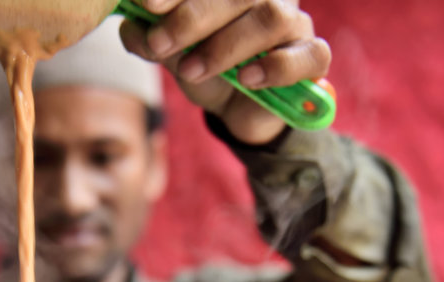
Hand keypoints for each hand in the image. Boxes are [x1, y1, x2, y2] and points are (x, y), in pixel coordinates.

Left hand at [120, 0, 330, 143]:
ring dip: (226, 46)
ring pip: (271, 18)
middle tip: (161, 45)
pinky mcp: (311, 58)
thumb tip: (132, 27)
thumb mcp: (171, 54)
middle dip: (192, 18)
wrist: (237, 108)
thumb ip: (151, 39)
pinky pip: (311, 55)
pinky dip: (278, 66)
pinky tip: (248, 79)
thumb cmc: (206, 67)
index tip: (147, 5)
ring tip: (192, 71)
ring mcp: (294, 22)